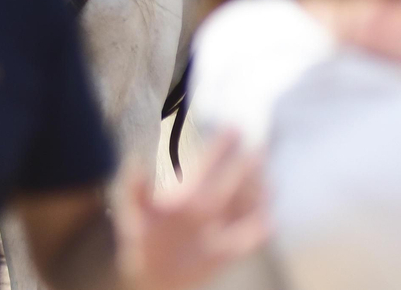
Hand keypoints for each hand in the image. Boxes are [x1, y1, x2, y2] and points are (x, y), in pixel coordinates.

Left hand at [115, 132, 268, 289]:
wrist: (148, 273)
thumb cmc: (139, 235)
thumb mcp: (131, 209)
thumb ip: (133, 187)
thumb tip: (136, 159)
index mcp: (187, 191)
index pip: (207, 164)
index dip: (219, 146)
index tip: (233, 127)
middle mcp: (208, 205)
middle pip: (231, 181)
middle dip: (245, 165)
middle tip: (260, 149)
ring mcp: (220, 227)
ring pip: (245, 205)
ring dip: (256, 194)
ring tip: (268, 182)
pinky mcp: (227, 252)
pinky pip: (250, 239)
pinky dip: (260, 230)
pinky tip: (269, 220)